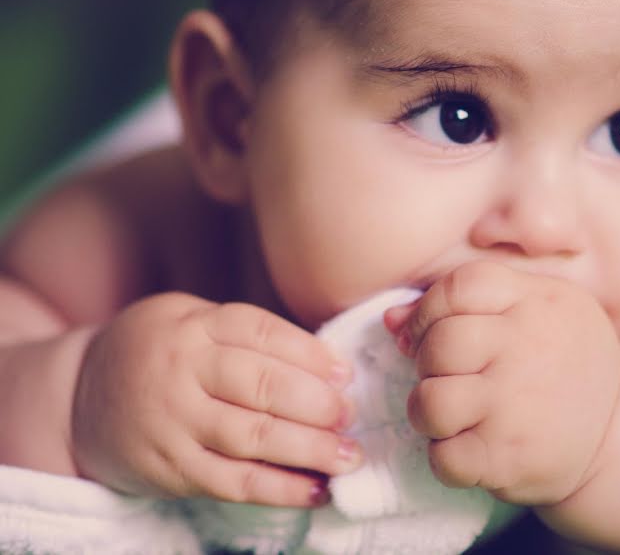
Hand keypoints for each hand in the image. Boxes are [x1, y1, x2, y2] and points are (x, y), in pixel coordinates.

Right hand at [71, 292, 361, 506]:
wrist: (79, 396)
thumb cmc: (158, 350)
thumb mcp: (191, 318)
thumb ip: (247, 334)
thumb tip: (327, 365)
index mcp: (194, 326)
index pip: (261, 334)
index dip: (311, 354)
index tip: (345, 373)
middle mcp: (181, 372)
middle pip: (262, 387)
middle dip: (317, 404)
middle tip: (351, 415)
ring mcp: (174, 424)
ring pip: (252, 438)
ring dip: (310, 450)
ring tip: (349, 455)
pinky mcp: (172, 470)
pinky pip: (234, 483)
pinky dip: (280, 490)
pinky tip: (317, 490)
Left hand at [385, 261, 619, 505]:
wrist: (616, 429)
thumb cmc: (559, 360)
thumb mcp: (532, 309)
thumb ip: (466, 303)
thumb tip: (392, 320)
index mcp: (536, 300)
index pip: (459, 287)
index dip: (428, 311)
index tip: (429, 333)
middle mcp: (528, 347)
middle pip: (439, 345)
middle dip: (428, 364)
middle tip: (449, 377)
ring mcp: (516, 405)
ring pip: (430, 402)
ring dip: (428, 412)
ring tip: (453, 414)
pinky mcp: (508, 457)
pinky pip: (442, 457)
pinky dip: (444, 457)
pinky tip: (468, 447)